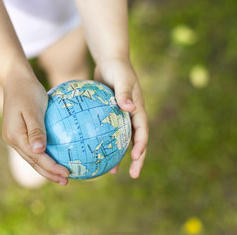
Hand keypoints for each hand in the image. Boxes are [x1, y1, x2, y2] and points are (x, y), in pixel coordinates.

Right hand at [1, 74, 69, 184]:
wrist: (15, 79)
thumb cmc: (28, 91)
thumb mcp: (33, 109)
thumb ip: (36, 130)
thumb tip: (39, 151)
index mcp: (15, 136)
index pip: (36, 157)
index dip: (51, 167)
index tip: (66, 174)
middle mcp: (13, 140)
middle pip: (33, 162)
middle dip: (49, 173)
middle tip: (66, 181)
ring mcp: (15, 137)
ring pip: (32, 158)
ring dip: (46, 168)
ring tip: (61, 176)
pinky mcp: (20, 133)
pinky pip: (33, 149)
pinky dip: (43, 157)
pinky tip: (55, 158)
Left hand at [94, 58, 148, 178]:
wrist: (110, 61)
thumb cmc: (117, 68)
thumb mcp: (122, 78)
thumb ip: (124, 92)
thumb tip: (129, 108)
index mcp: (138, 110)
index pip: (142, 131)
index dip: (141, 145)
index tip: (136, 157)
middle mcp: (132, 116)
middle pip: (136, 141)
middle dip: (137, 159)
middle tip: (133, 175)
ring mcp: (122, 118)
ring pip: (122, 141)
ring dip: (120, 156)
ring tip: (112, 171)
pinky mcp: (111, 116)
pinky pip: (109, 133)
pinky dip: (104, 143)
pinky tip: (93, 152)